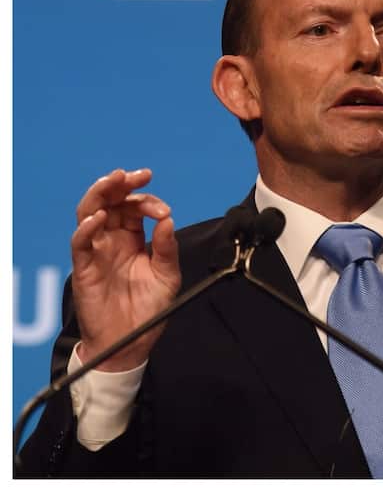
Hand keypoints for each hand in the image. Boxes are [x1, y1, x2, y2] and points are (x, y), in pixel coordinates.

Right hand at [70, 169, 179, 370]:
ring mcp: (96, 252)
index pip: (134, 207)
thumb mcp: (168, 274)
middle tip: (137, 175)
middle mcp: (112, 240)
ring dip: (100, 194)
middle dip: (121, 184)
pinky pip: (80, 243)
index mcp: (133, 238)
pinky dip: (87, 227)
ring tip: (114, 181)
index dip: (148, 201)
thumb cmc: (150, 308)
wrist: (132, 341)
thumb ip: (168, 248)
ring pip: (89, 213)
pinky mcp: (84, 268)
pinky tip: (99, 218)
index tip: (164, 211)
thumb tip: (168, 220)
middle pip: (109, 201)